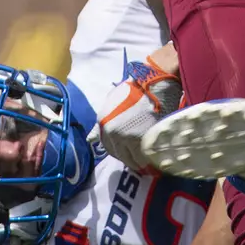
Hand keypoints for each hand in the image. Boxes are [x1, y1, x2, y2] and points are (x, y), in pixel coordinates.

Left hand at [91, 56, 183, 172]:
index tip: (128, 151)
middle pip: (120, 155)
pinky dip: (148, 159)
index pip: (108, 147)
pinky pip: (144, 157)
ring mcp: (126, 138)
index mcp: (103, 122)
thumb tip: (89, 139)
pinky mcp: (141, 140)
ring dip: (139, 161)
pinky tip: (153, 157)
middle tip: (139, 157)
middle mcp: (111, 132)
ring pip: (132, 159)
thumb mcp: (113, 102)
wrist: (154, 83)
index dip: (120, 150)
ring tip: (147, 159)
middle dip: (129, 158)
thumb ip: (101, 122)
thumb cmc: (135, 89)